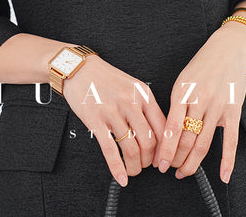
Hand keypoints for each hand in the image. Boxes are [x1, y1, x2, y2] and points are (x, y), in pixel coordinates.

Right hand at [63, 55, 166, 187]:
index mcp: (144, 94)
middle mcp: (130, 102)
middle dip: (150, 161)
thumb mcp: (133, 86)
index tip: (164, 159)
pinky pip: (109, 149)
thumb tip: (158, 134)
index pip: (163, 127)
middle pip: (149, 141)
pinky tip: (121, 177)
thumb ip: (146, 107)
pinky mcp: (95, 120)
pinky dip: (117, 168)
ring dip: (135, 166)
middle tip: (147, 165)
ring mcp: (112, 111)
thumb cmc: (107, 78)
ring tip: (134, 170)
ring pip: (131, 148)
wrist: (80, 69)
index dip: (165, 149)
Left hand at [152, 21, 245, 183]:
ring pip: (204, 143)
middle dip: (175, 159)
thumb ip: (176, 104)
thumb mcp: (182, 80)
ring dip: (192, 162)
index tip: (158, 163)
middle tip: (168, 169)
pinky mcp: (234, 110)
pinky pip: (230, 140)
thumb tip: (166, 132)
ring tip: (183, 172)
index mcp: (182, 92)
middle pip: (186, 139)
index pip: (171, 128)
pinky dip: (227, 160)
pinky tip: (223, 176)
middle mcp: (199, 100)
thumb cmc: (201, 65)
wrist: (228, 49)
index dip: (164, 150)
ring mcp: (217, 106)